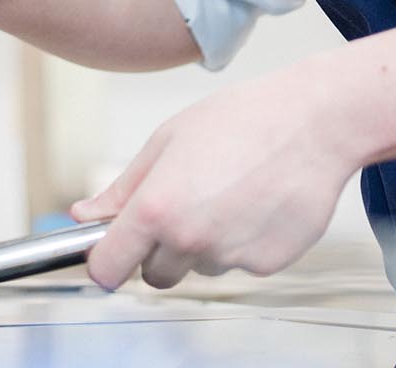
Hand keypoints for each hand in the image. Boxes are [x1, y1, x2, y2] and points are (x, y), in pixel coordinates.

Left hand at [70, 70, 356, 289]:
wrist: (312, 123)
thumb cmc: (239, 120)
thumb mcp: (167, 141)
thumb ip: (122, 188)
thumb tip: (83, 215)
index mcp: (156, 209)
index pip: (109, 268)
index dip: (106, 262)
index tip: (112, 251)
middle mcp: (190, 240)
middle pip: (155, 275)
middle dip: (159, 251)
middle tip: (183, 206)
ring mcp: (230, 257)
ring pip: (200, 268)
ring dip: (204, 245)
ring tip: (228, 194)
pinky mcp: (267, 265)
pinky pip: (239, 264)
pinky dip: (242, 243)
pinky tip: (256, 204)